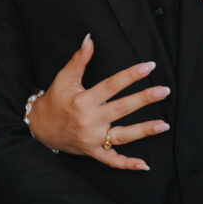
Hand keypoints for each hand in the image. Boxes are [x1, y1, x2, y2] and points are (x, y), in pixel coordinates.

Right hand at [29, 35, 170, 167]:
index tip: (150, 67)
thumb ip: (79, 59)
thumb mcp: (64, 78)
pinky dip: (127, 164)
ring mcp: (92, 139)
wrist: (38, 128)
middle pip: (121, 108)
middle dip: (144, 99)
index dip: (131, 75)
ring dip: (144, 130)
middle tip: (164, 91)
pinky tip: (144, 165)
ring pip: (122, 135)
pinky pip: (111, 161)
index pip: (112, 85)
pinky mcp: (92, 152)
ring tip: (164, 125)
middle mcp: (89, 120)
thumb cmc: (54, 100)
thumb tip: (89, 38)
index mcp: (84, 100)